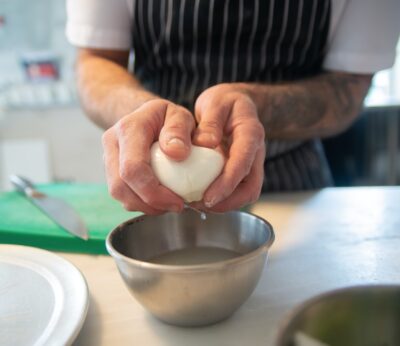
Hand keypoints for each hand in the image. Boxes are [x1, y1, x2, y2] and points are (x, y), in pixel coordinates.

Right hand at [102, 99, 194, 213]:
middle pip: (120, 186)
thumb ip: (179, 130)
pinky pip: (122, 194)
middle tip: (176, 206)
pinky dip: (141, 203)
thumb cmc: (166, 117)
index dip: (153, 192)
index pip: (133, 168)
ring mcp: (108, 158)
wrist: (148, 116)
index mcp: (129, 128)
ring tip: (169, 204)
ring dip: (145, 206)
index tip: (178, 201)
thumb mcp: (180, 116)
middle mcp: (112, 143)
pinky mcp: (111, 171)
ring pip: (119, 194)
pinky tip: (159, 200)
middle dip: (149, 204)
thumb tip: (176, 153)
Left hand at [192, 83, 265, 211]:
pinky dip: (221, 198)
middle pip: (250, 188)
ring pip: (245, 193)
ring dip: (224, 204)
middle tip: (200, 206)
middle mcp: (255, 153)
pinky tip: (201, 197)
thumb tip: (205, 144)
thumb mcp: (216, 102)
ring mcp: (251, 164)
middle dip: (227, 202)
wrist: (237, 104)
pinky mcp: (243, 171)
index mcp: (251, 134)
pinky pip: (236, 191)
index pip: (243, 163)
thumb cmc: (226, 102)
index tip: (208, 197)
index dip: (227, 183)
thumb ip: (211, 122)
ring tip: (198, 205)